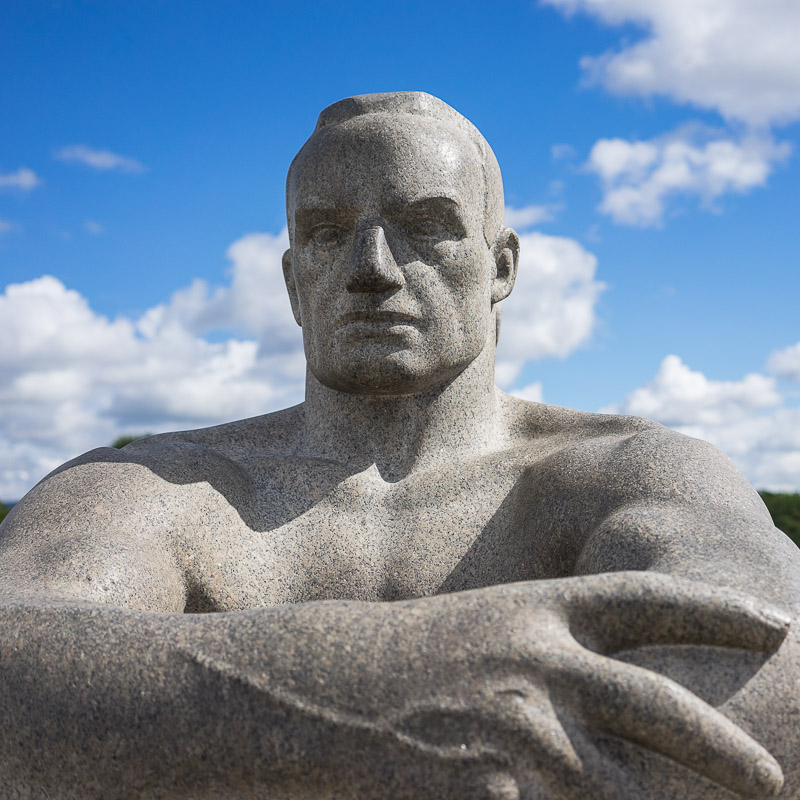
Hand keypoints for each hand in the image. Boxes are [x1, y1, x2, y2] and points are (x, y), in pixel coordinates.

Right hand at [372, 571, 789, 799]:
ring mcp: (515, 729)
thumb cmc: (412, 660)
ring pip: (623, 790)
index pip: (644, 600)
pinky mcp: (490, 794)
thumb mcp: (489, 631)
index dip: (716, 609)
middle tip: (775, 777)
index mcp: (534, 610)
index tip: (779, 622)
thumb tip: (624, 693)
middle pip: (658, 704)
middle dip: (725, 745)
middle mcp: (536, 661)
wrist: (320, 687)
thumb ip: (557, 650)